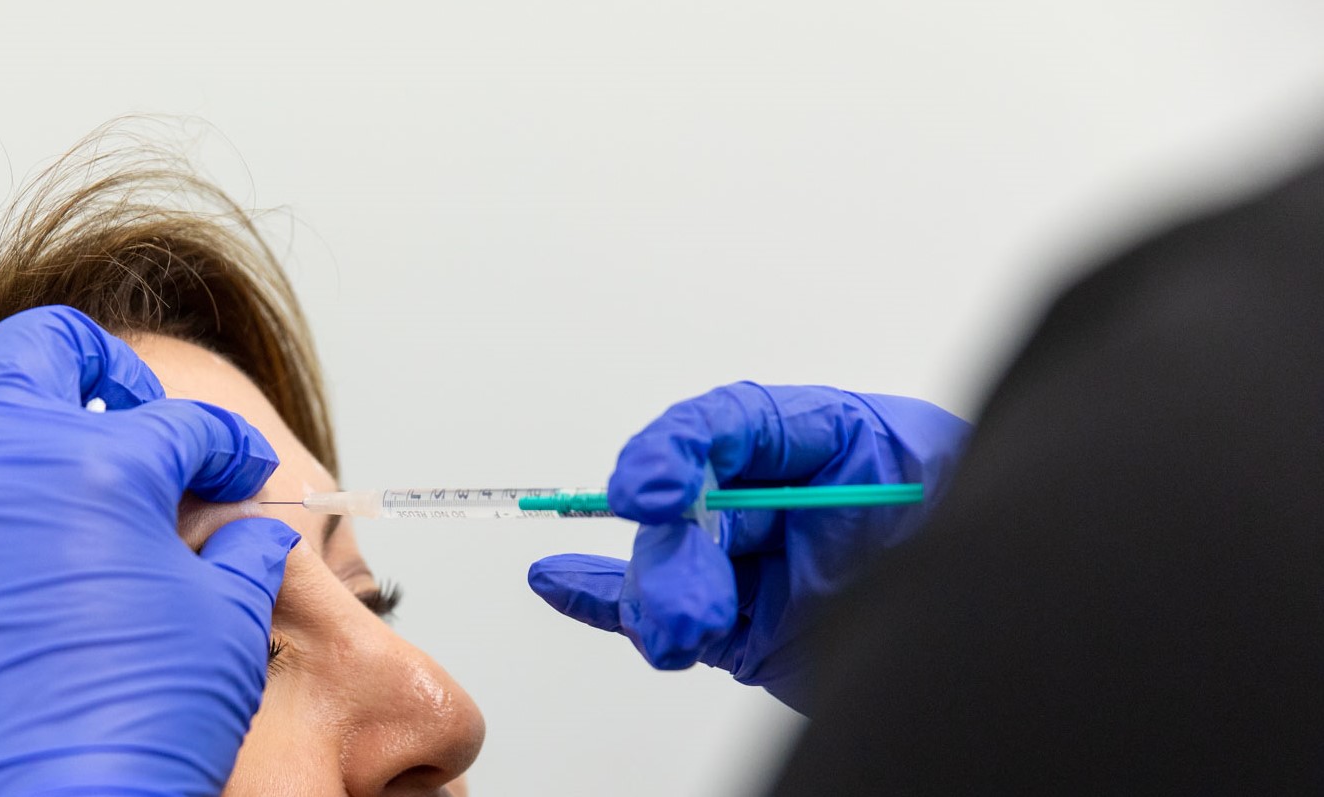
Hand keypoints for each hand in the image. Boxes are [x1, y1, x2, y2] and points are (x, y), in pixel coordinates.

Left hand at [0, 306, 297, 795]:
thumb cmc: (147, 718)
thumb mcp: (226, 624)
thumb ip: (242, 554)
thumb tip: (251, 534)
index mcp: (98, 466)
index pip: (179, 421)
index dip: (227, 445)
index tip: (243, 475)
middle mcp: (0, 474)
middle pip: (34, 350)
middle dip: (95, 361)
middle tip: (136, 413)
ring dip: (37, 459)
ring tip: (88, 515)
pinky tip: (31, 598)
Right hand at [528, 382, 968, 713]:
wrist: (1016, 629)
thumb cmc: (980, 530)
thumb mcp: (928, 499)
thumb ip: (846, 510)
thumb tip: (760, 520)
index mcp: (820, 437)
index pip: (727, 426)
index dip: (677, 449)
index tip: (651, 490)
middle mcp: (773, 496)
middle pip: (689, 509)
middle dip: (675, 558)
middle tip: (690, 614)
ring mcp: (750, 562)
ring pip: (667, 567)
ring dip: (655, 599)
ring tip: (675, 637)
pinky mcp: (736, 624)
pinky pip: (652, 604)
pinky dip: (600, 595)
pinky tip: (557, 580)